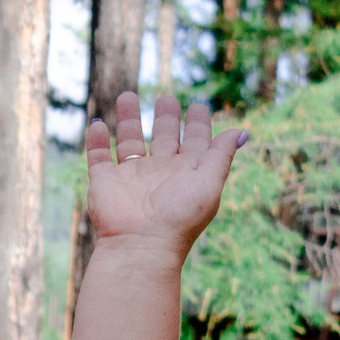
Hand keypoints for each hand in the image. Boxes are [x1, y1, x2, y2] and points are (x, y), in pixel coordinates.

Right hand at [84, 91, 248, 261]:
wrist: (141, 244)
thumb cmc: (179, 216)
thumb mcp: (209, 181)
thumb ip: (222, 154)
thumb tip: (243, 132)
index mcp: (186, 172)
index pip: (194, 141)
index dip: (198, 123)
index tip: (199, 105)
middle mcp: (159, 172)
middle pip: (162, 137)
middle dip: (165, 117)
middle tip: (167, 98)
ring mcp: (131, 177)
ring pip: (128, 141)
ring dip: (129, 120)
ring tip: (128, 95)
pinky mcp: (105, 182)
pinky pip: (98, 157)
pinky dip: (96, 141)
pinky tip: (98, 123)